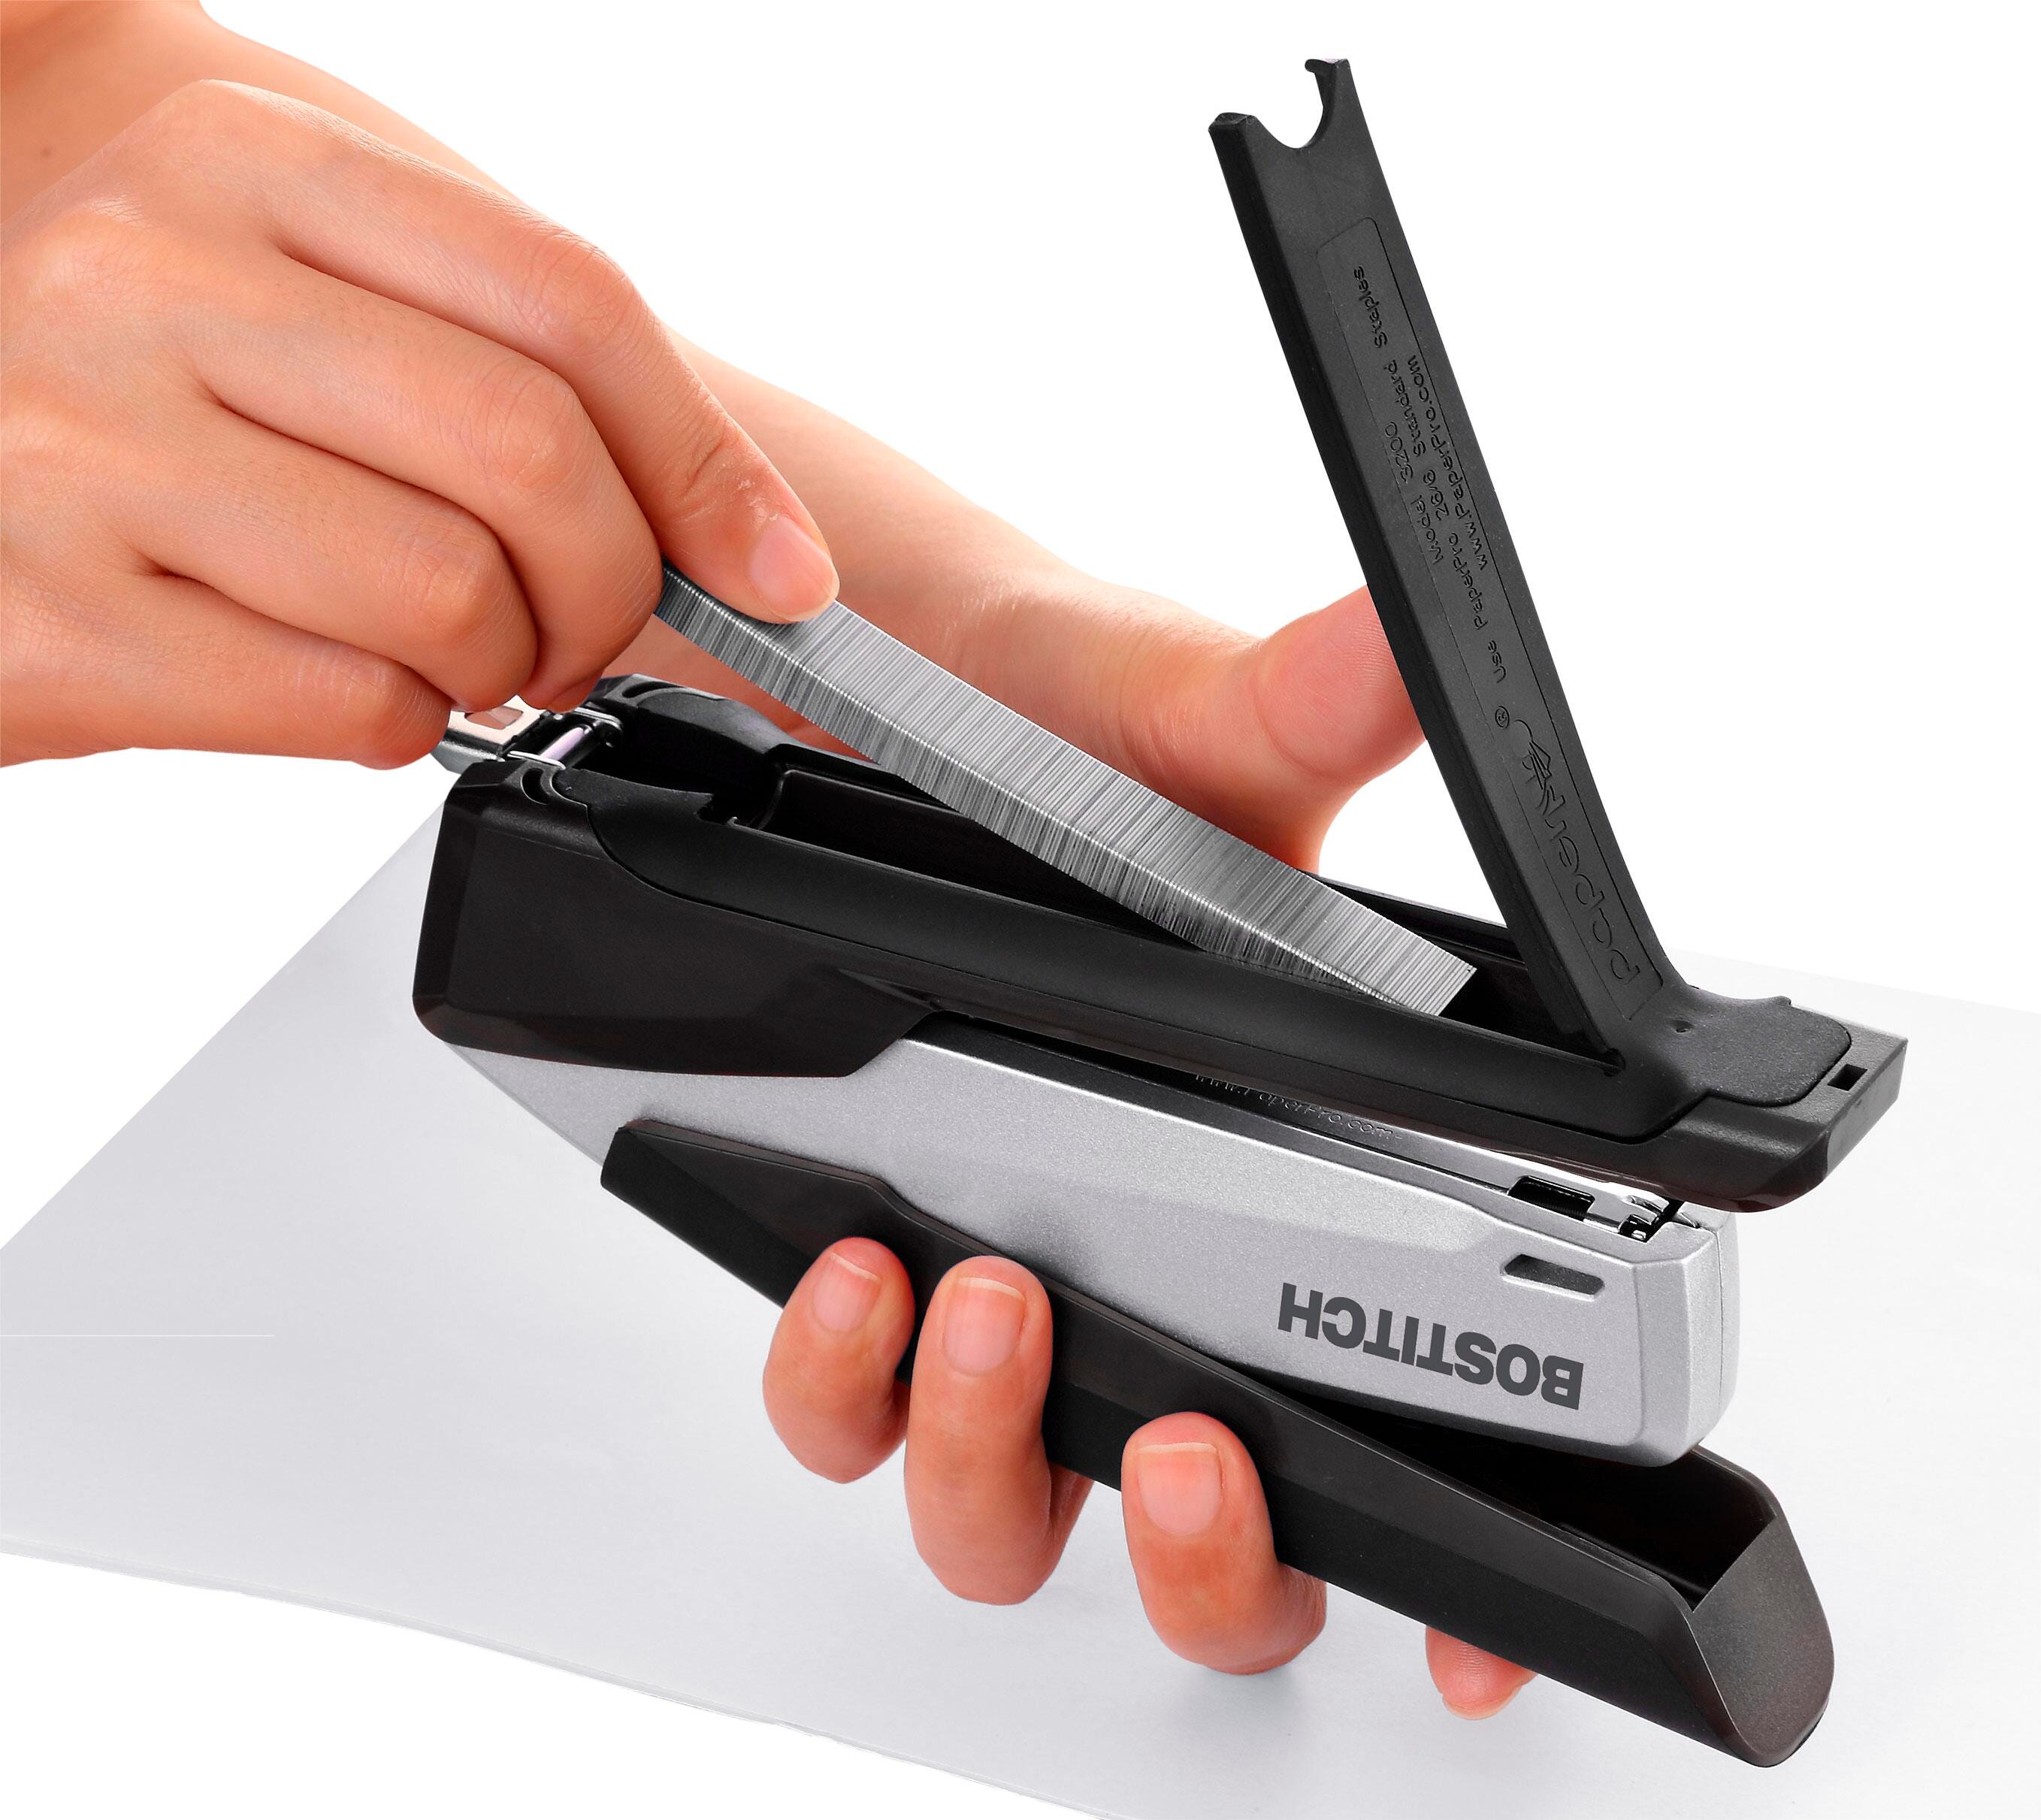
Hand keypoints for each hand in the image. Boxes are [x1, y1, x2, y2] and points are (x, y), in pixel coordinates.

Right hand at [0, 79, 837, 765]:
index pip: (569, 301)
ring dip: (495, 668)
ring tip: (435, 654)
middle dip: (608, 590)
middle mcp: (146, 275)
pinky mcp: (53, 617)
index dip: (706, 463)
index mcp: (243, 163)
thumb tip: (750, 537)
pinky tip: (337, 686)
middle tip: (574, 634)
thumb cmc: (134, 409)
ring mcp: (79, 444)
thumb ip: (493, 374)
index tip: (776, 571)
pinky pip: (351, 704)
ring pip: (451, 594)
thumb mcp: (300, 319)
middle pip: (531, 452)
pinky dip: (395, 726)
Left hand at [754, 580, 1534, 1714]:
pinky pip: (850, 1414)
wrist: (890, 708)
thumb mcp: (1179, 728)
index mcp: (1305, 1180)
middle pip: (1231, 1543)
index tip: (1485, 1635)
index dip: (1462, 1567)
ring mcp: (1020, 1288)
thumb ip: (1289, 720)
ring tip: (983, 1302)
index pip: (1425, 1417)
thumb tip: (1394, 646)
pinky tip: (849, 1270)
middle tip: (1196, 1441)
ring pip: (1022, 1514)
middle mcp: (1168, 1270)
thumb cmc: (1067, 741)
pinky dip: (839, 1384)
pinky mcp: (877, 1275)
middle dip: (1218, 1552)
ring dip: (999, 1460)